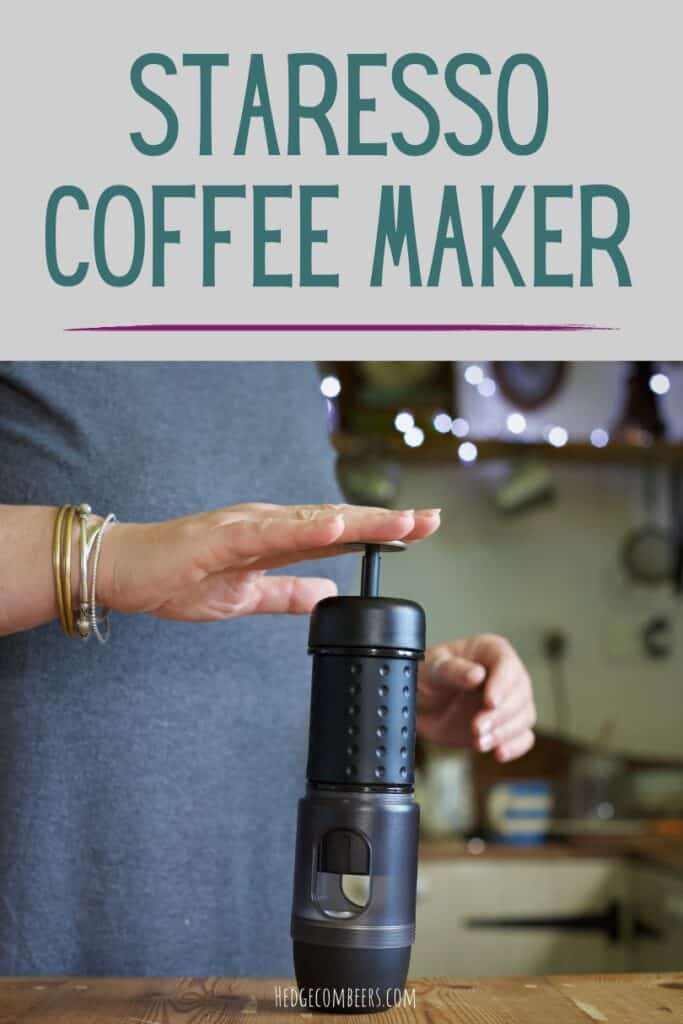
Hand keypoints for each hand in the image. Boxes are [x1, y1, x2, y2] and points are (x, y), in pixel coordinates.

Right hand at [99, 503, 439, 621]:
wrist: (123, 570)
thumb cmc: (177, 578)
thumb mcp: (246, 596)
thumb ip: (286, 593)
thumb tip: (326, 595)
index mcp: (275, 539)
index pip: (339, 533)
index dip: (381, 531)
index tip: (421, 530)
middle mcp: (268, 524)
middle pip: (337, 521)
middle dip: (387, 521)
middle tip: (432, 519)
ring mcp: (246, 526)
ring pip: (312, 521)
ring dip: (360, 520)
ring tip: (402, 521)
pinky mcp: (221, 536)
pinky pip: (269, 534)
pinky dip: (304, 528)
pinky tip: (336, 526)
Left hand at [416, 635, 535, 761]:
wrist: (418, 707)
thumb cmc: (424, 677)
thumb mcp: (431, 669)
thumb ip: (452, 671)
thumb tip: (477, 675)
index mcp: (489, 651)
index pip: (506, 663)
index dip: (502, 683)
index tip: (490, 702)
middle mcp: (504, 674)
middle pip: (519, 693)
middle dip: (500, 715)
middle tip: (477, 728)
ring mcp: (508, 701)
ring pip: (524, 716)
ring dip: (504, 732)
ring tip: (479, 742)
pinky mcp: (506, 726)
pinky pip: (523, 737)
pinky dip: (515, 747)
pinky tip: (498, 753)